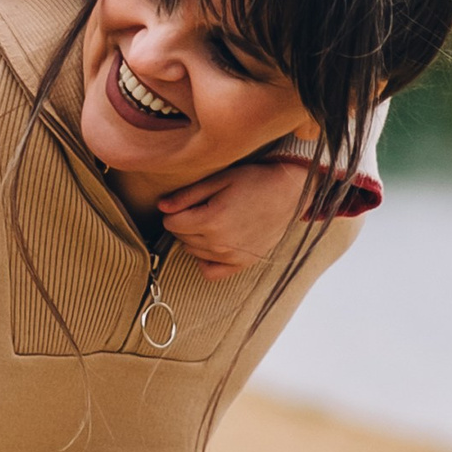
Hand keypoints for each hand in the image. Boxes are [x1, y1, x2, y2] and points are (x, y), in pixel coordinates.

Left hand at [157, 162, 310, 280]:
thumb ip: (187, 195)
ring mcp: (231, 256)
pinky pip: (210, 271)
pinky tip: (212, 243)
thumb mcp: (219, 179)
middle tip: (200, 208)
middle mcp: (220, 243)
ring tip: (211, 220)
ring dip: (194, 238)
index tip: (185, 202)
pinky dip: (205, 259)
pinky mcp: (242, 263)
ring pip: (192, 251)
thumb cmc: (255, 181)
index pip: (171, 223)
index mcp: (211, 220)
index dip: (173, 210)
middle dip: (183, 222)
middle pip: (180, 237)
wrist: (289, 193)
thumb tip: (161, 207)